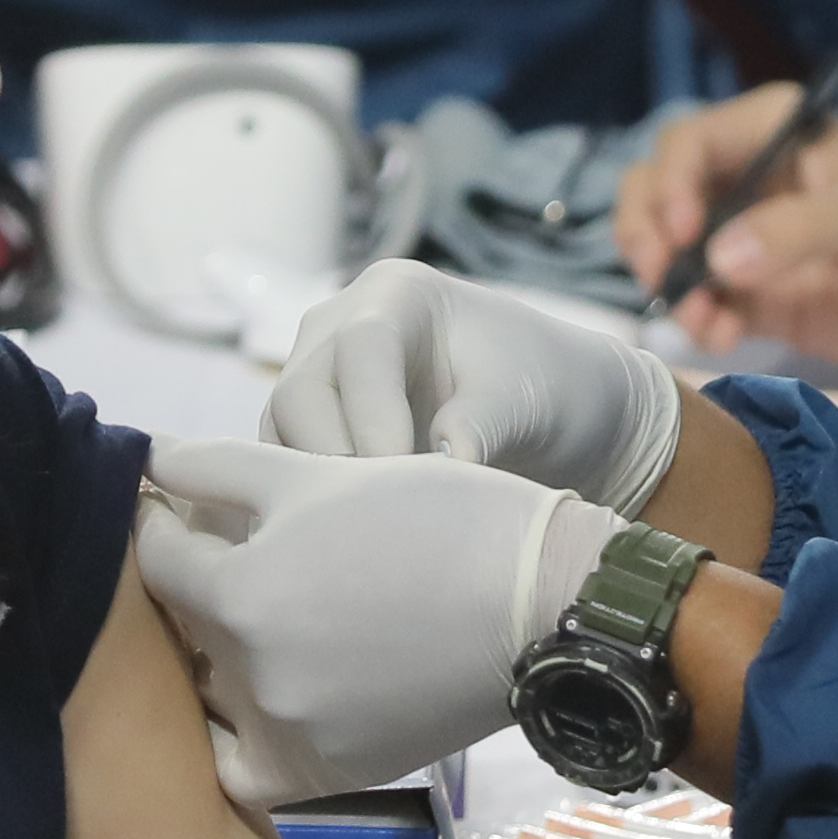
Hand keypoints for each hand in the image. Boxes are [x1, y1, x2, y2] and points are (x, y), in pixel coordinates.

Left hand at [134, 435, 591, 812]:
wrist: (541, 603)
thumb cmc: (435, 520)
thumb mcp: (318, 473)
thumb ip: (216, 468)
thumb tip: (146, 458)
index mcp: (241, 594)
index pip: (156, 559)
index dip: (159, 523)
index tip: (172, 508)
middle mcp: (253, 676)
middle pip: (178, 629)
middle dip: (187, 589)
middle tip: (214, 557)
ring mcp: (288, 734)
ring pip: (207, 693)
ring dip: (210, 657)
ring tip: (254, 617)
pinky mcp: (324, 775)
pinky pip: (240, 766)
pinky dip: (235, 735)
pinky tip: (257, 696)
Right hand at [260, 262, 681, 506]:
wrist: (555, 413)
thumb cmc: (546, 386)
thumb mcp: (527, 399)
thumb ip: (482, 423)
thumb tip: (443, 462)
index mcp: (398, 294)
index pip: (361, 349)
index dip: (374, 416)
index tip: (404, 477)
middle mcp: (341, 326)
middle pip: (301, 391)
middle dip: (336, 460)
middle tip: (382, 520)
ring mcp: (320, 377)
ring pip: (282, 434)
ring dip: (318, 490)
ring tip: (373, 536)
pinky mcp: (312, 430)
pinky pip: (285, 466)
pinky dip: (310, 504)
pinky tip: (351, 544)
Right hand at [611, 99, 837, 368]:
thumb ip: (801, 229)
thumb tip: (716, 256)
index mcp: (775, 132)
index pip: (690, 142)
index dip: (670, 184)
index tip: (682, 234)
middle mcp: (749, 179)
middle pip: (658, 191)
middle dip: (647, 233)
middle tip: (665, 277)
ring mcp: (749, 241)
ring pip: (669, 250)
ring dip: (668, 284)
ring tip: (702, 322)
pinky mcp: (760, 297)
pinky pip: (704, 303)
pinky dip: (698, 321)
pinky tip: (721, 336)